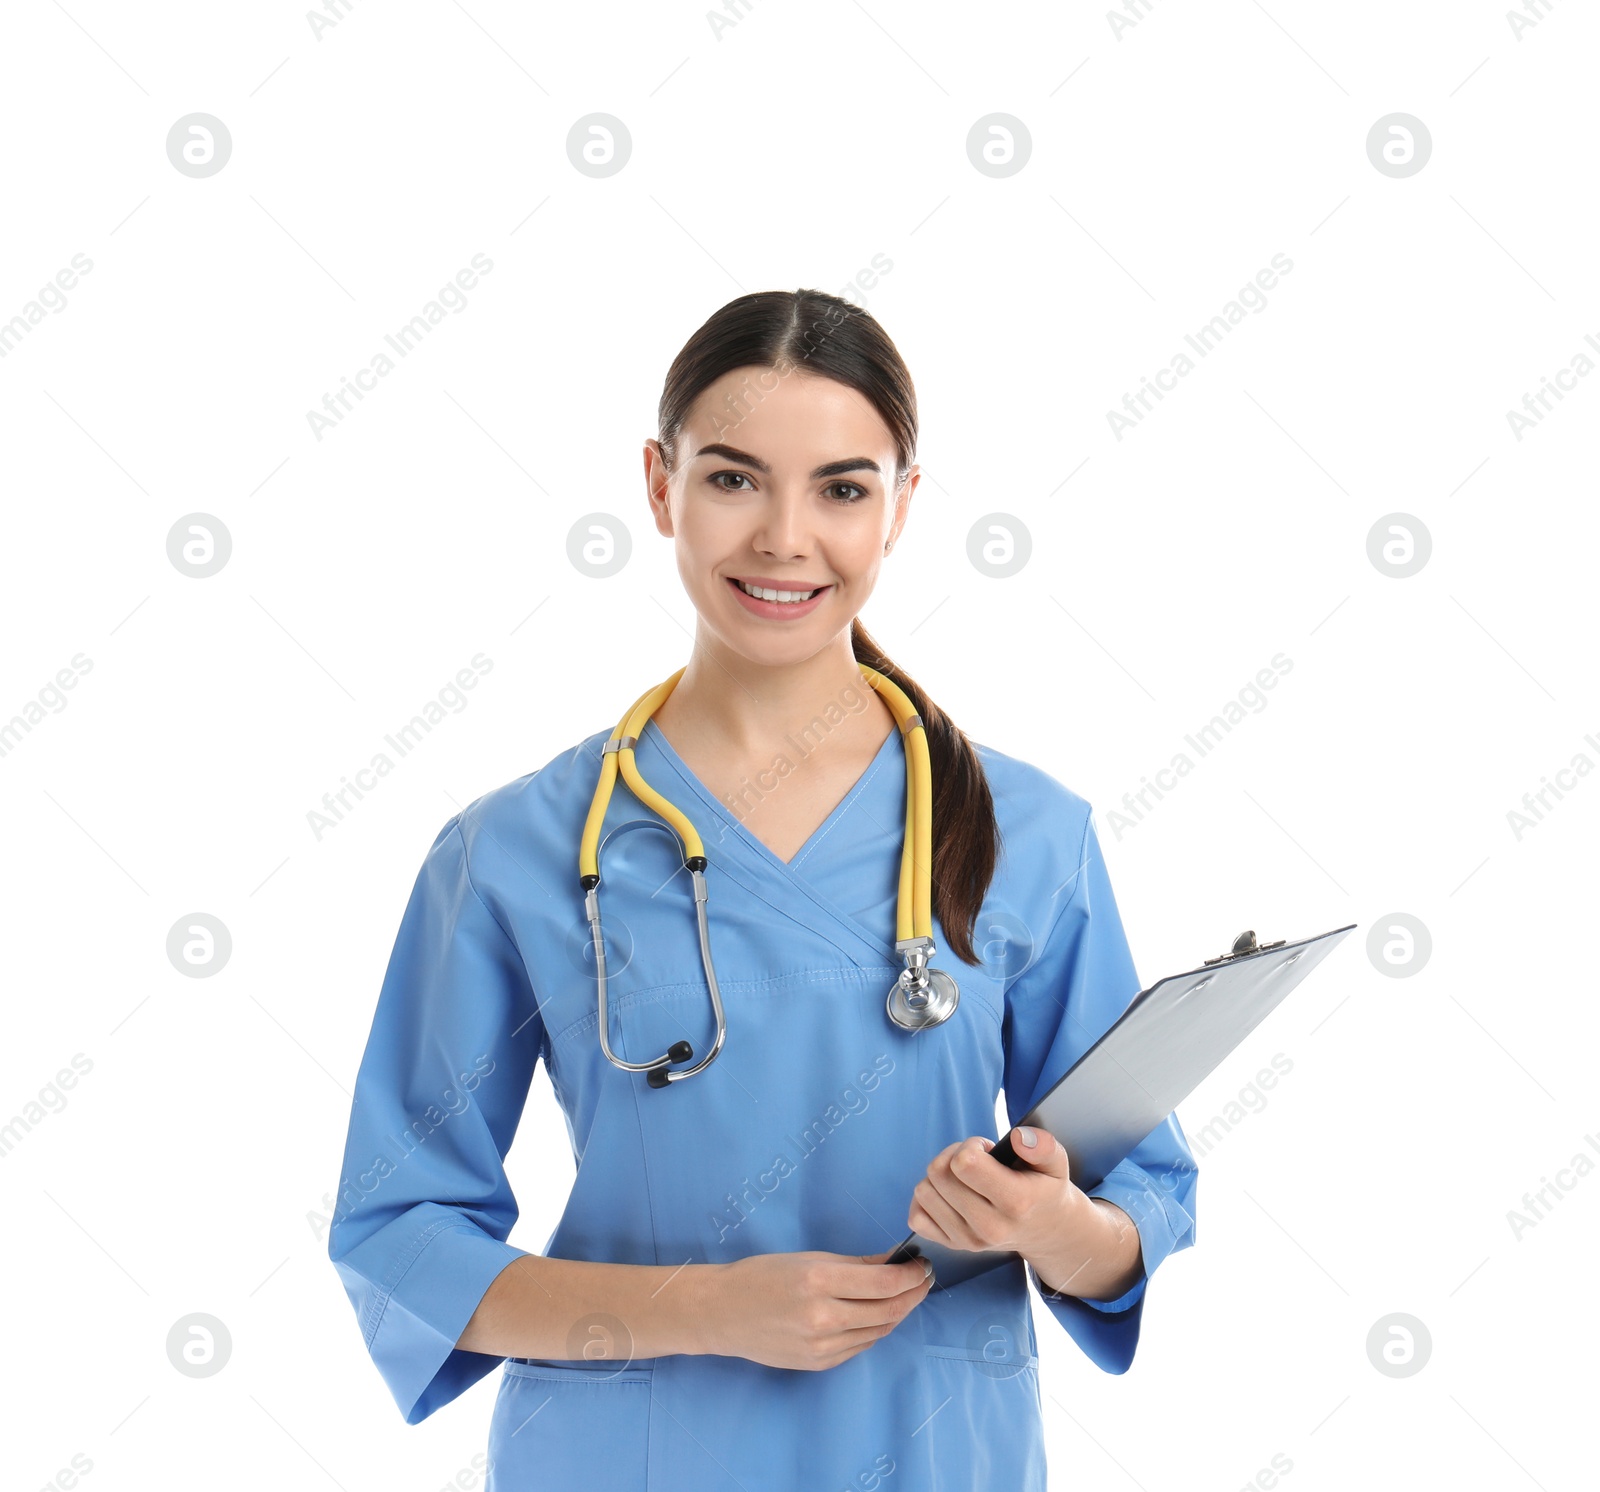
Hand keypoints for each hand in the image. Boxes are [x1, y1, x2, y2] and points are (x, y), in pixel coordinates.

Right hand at [705, 1248, 933, 1371]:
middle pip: (888, 1310)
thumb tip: (896, 1261)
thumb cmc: (763, 1276)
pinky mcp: (819, 1364)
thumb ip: (857, 1264)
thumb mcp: (810, 1259)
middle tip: (924, 1279)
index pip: (885, 1282)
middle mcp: (822, 1317)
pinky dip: (876, 1328)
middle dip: (914, 1293)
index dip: (912, 1275)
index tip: (923, 1265)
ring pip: (879, 1331)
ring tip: (907, 1294)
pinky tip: (879, 1313)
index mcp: (818, 1282)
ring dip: (899, 1311)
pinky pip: (861, 1345)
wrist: (723, 1313)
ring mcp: (821, 1346)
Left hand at [908, 1127, 1138, 1297]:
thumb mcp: (1055, 1164)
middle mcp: (989, 1227)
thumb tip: (1018, 1137)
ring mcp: (968, 1240)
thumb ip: (1042, 1146)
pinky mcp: (953, 1246)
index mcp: (1015, 1203)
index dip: (971, 1146)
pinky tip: (949, 1194)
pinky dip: (928, 1198)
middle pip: (939, 1173)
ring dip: (940, 1175)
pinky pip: (916, 1216)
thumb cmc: (1045, 1189)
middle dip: (953, 1155)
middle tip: (976, 1161)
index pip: (965, 1163)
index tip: (986, 1150)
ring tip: (966, 1178)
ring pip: (924, 1191)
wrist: (1047, 1231)